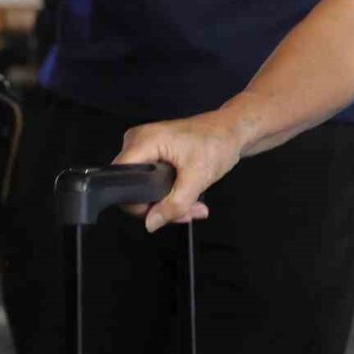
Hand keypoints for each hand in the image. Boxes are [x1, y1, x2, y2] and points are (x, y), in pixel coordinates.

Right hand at [114, 111, 243, 232]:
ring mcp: (147, 148)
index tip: (159, 212)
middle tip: (184, 212)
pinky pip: (153, 182)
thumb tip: (151, 223)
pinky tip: (189, 200)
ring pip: (145, 188)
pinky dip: (171, 194)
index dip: (136, 202)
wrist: (232, 130)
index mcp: (144, 140)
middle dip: (160, 206)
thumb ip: (174, 204)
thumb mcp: (197, 178)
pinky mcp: (155, 155)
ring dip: (169, 204)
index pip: (120, 178)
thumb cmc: (217, 142)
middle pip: (134, 187)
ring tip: (192, 207)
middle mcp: (140, 142)